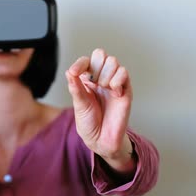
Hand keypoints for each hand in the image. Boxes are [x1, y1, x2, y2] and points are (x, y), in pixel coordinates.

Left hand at [65, 49, 133, 171]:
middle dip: (96, 67)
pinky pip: (124, 73)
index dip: (81, 63)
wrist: (102, 139)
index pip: (86, 61)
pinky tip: (114, 93)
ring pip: (113, 61)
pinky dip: (117, 81)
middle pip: (101, 55)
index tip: (74, 72)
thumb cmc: (89, 122)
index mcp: (87, 80)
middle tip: (93, 83)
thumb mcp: (79, 104)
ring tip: (104, 88)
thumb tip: (69, 71)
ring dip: (106, 74)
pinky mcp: (125, 90)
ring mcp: (113, 83)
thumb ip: (75, 87)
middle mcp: (100, 78)